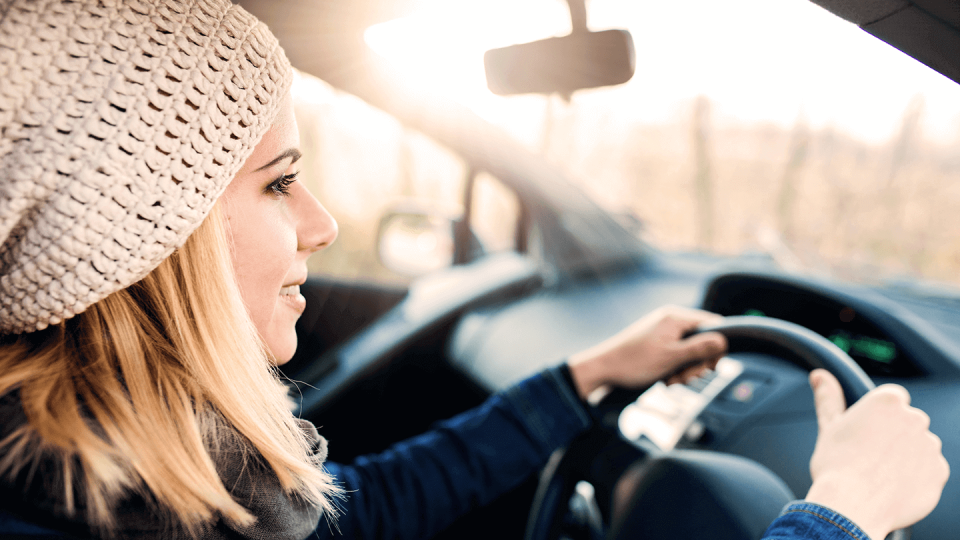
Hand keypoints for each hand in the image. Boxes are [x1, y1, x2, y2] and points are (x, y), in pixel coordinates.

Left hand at [566, 305, 726, 399]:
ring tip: (671, 379)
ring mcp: (664, 333)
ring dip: (685, 370)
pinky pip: (677, 357)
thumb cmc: (633, 363)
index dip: (717, 347)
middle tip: (685, 377)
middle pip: (703, 341)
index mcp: (675, 317)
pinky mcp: (658, 345)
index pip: (713, 324)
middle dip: (697, 363)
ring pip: (690, 352)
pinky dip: (675, 370)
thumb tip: (724, 341)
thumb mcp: (671, 357)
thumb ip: (699, 348)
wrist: (603, 371)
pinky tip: (665, 379)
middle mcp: (671, 321)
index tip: (710, 366)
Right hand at [805, 369, 948, 539]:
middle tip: (869, 455)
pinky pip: (930, 471)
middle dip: (894, 435)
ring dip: (906, 456)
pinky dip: (916, 477)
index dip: (879, 415)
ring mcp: (930, 446)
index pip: (893, 398)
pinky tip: (893, 487)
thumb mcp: (829, 426)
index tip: (867, 432)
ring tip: (880, 474)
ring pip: (919, 446)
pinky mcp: (940, 472)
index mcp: (887, 401)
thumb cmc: (836, 466)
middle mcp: (915, 418)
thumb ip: (829, 397)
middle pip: (908, 422)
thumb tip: (820, 375)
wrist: (851, 507)